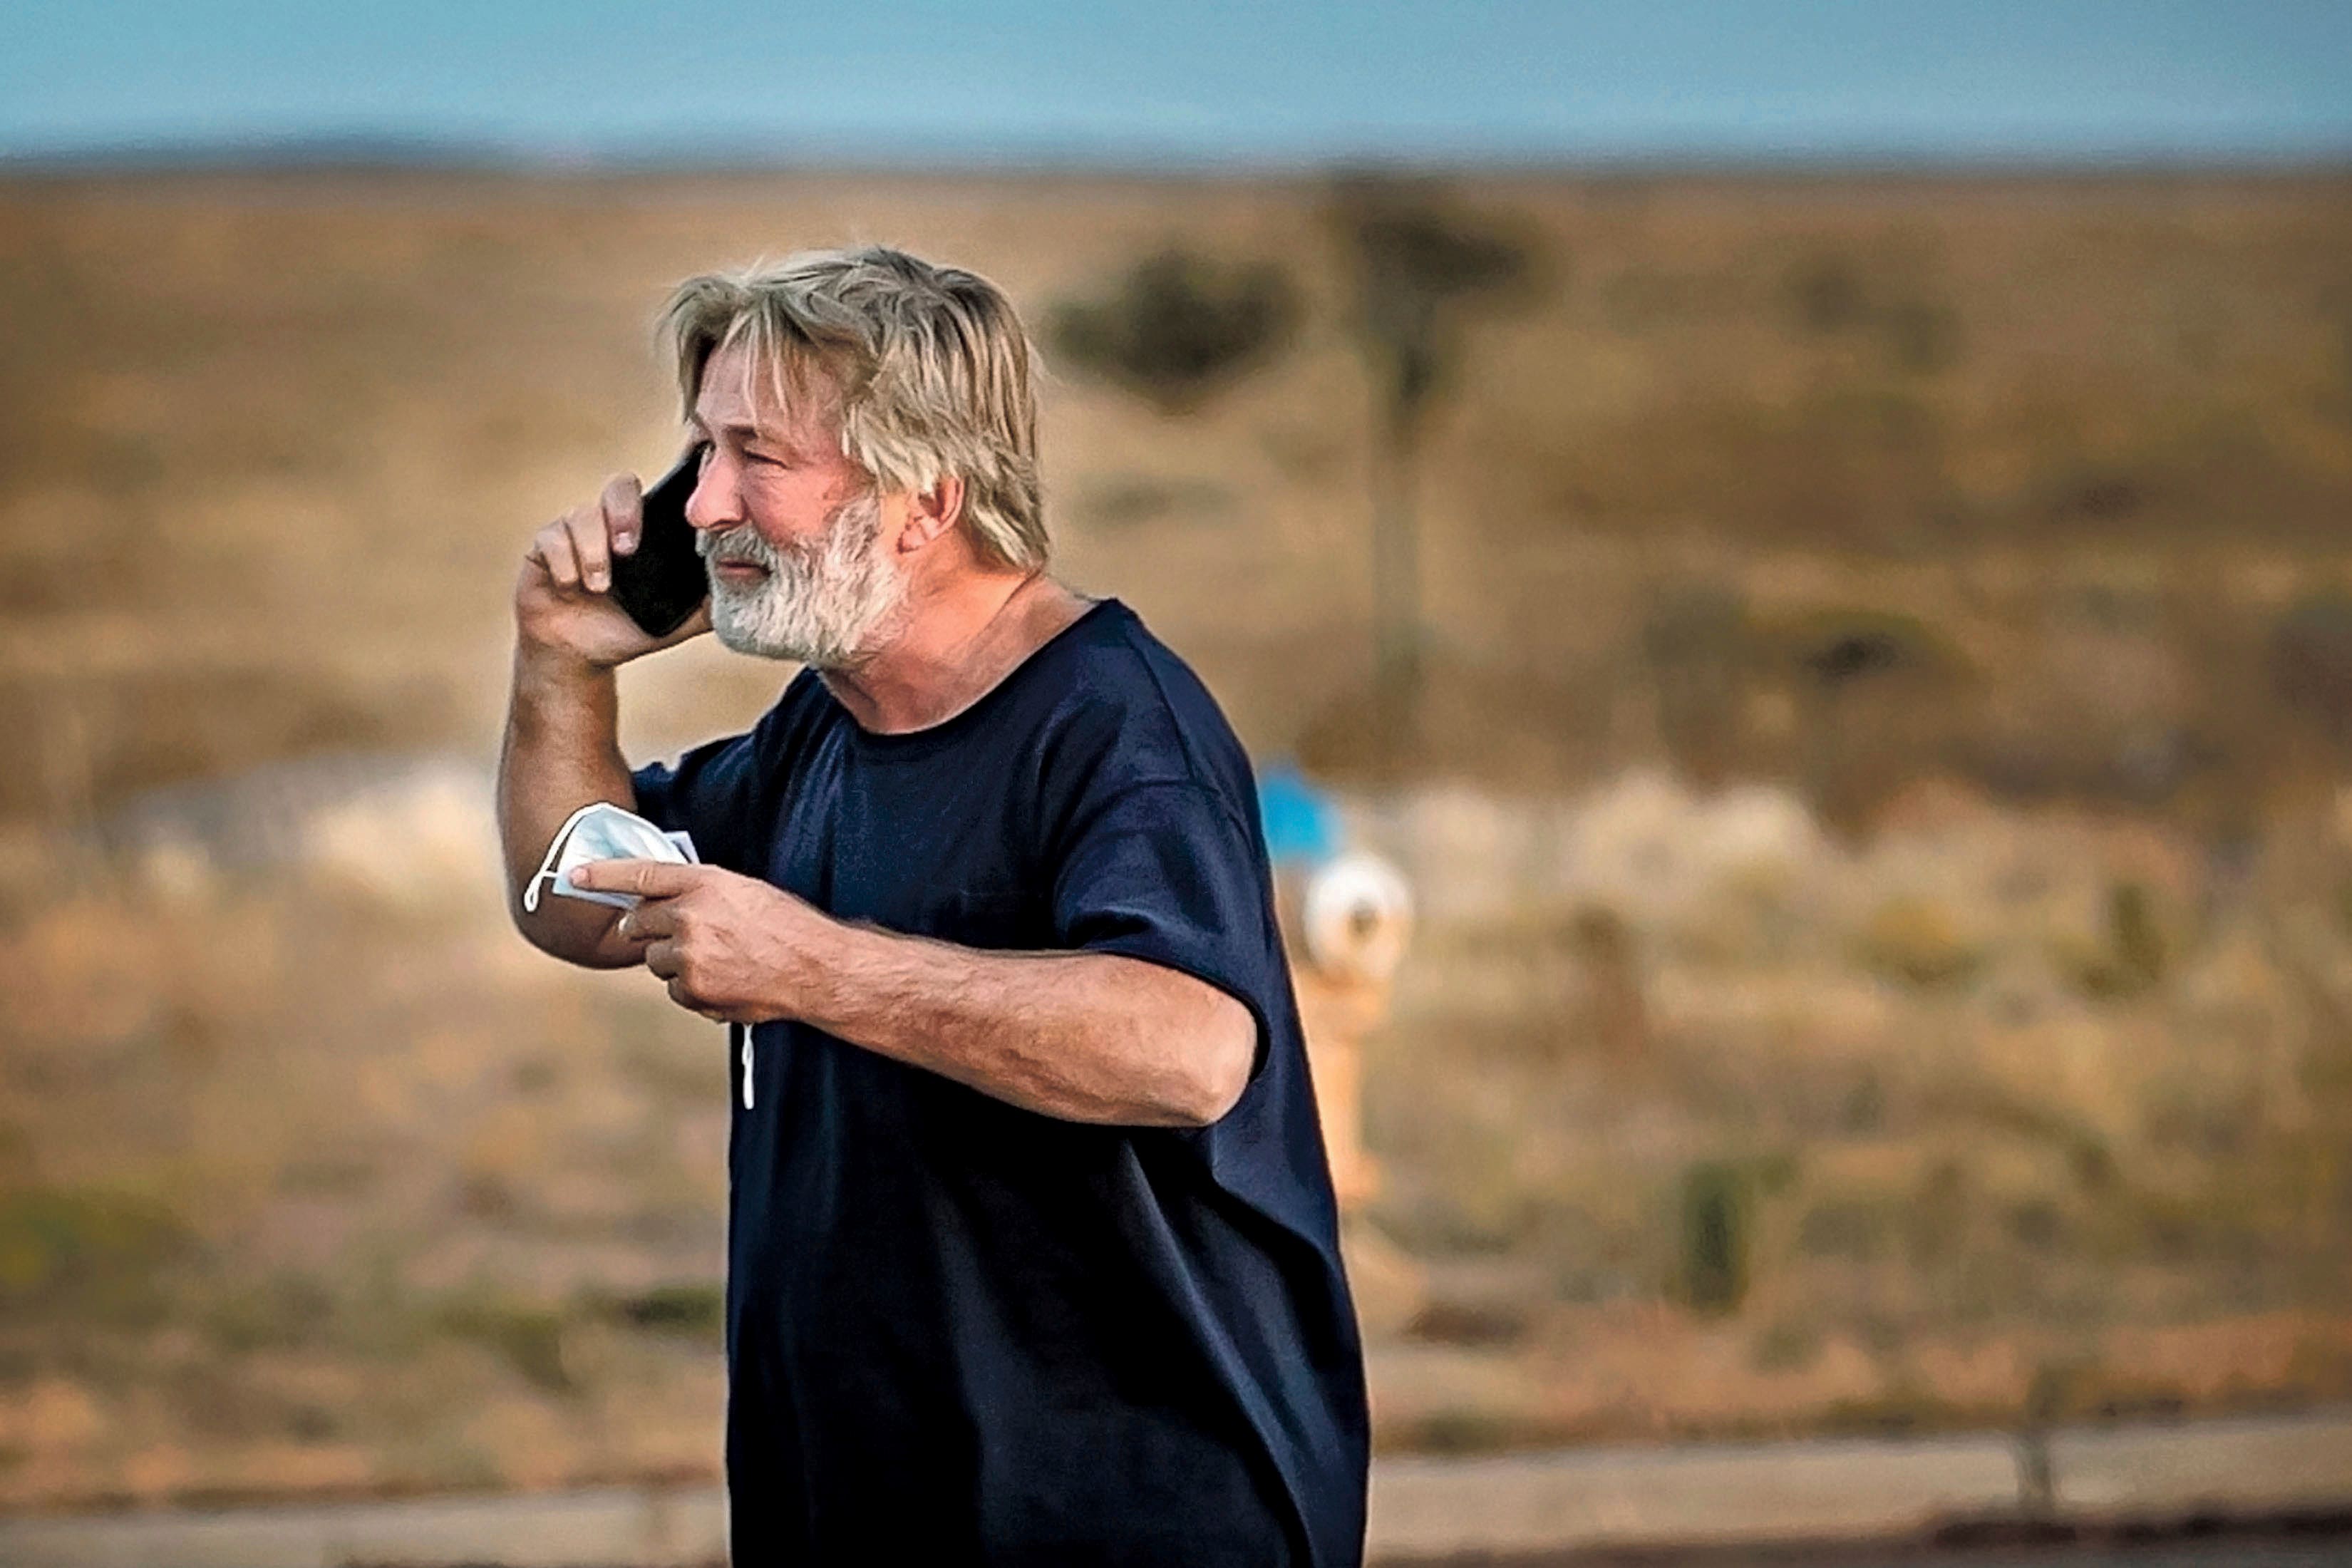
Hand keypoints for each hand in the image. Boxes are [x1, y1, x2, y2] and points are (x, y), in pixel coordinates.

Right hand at [515, 472, 710, 670]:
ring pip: (582, 515)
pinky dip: (564, 564)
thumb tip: (749, 588)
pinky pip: (552, 539)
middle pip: (619, 486)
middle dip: (625, 514)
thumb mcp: (676, 620)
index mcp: (644, 532)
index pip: (657, 492)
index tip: (682, 499)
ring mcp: (575, 531)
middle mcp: (609, 523)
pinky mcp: (544, 547)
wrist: (581, 656)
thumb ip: (708, 603)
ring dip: (593, 553)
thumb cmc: (628, 629)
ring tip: (599, 587)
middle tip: (629, 550)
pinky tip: (570, 587)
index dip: (669, 483)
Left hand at [568, 859, 835, 1023]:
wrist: (815, 968)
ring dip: (675, 961)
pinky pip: (674, 990)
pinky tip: (725, 981)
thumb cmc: (786, 926)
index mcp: (705, 883)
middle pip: (638, 923)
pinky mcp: (692, 990)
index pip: (641, 874)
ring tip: (719, 960)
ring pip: (655, 960)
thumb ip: (699, 892)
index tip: (573, 876)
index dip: (602, 874)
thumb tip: (662, 903)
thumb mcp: (743, 892)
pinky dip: (691, 989)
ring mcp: (688, 957)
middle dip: (646, 929)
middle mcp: (690, 917)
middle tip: (675, 933)